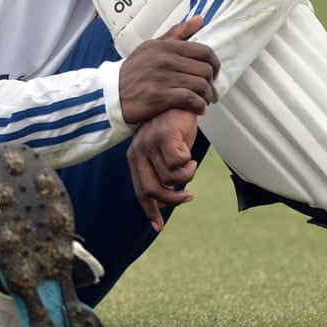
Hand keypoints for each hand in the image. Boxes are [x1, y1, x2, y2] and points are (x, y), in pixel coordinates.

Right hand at [118, 16, 219, 124]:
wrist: (110, 94)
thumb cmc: (133, 71)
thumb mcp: (151, 46)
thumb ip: (177, 33)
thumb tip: (200, 19)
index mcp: (165, 46)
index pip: (204, 51)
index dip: (215, 63)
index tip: (214, 72)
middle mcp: (165, 60)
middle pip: (205, 70)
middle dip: (211, 82)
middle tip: (208, 89)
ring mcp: (162, 78)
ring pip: (200, 85)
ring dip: (206, 96)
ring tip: (204, 100)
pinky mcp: (159, 97)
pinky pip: (190, 99)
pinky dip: (199, 106)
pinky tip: (199, 109)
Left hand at [127, 107, 200, 231]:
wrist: (180, 100)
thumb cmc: (174, 128)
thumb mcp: (165, 154)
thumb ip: (160, 174)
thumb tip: (160, 204)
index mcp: (135, 158)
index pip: (140, 191)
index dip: (149, 211)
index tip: (158, 227)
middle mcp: (138, 151)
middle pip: (152, 190)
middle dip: (172, 199)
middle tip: (188, 196)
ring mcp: (150, 143)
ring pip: (170, 177)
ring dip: (186, 175)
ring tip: (192, 164)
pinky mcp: (164, 135)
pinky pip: (179, 163)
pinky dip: (188, 164)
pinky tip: (191, 155)